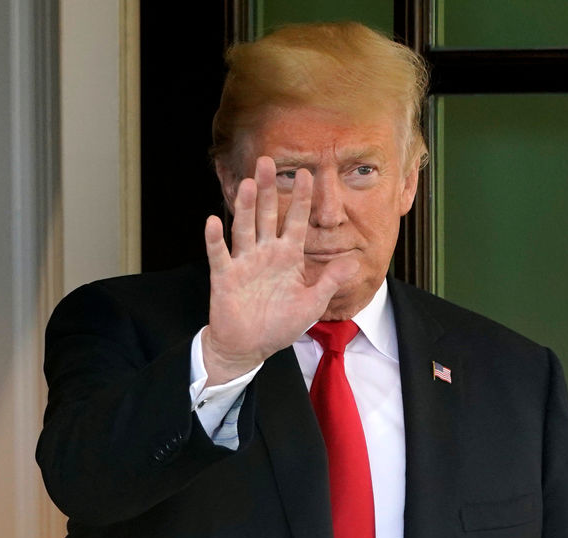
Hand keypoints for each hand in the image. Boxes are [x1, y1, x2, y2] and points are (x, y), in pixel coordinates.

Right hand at [202, 156, 357, 385]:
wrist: (249, 345)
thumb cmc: (280, 324)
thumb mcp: (312, 304)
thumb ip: (330, 281)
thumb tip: (353, 261)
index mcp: (287, 256)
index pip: (296, 221)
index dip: (301, 198)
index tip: (307, 173)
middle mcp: (265, 253)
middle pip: (266, 214)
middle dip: (267, 189)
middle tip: (267, 161)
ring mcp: (244, 262)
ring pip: (244, 227)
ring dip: (244, 206)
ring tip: (246, 183)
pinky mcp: (225, 276)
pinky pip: (219, 254)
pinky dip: (215, 239)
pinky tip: (214, 221)